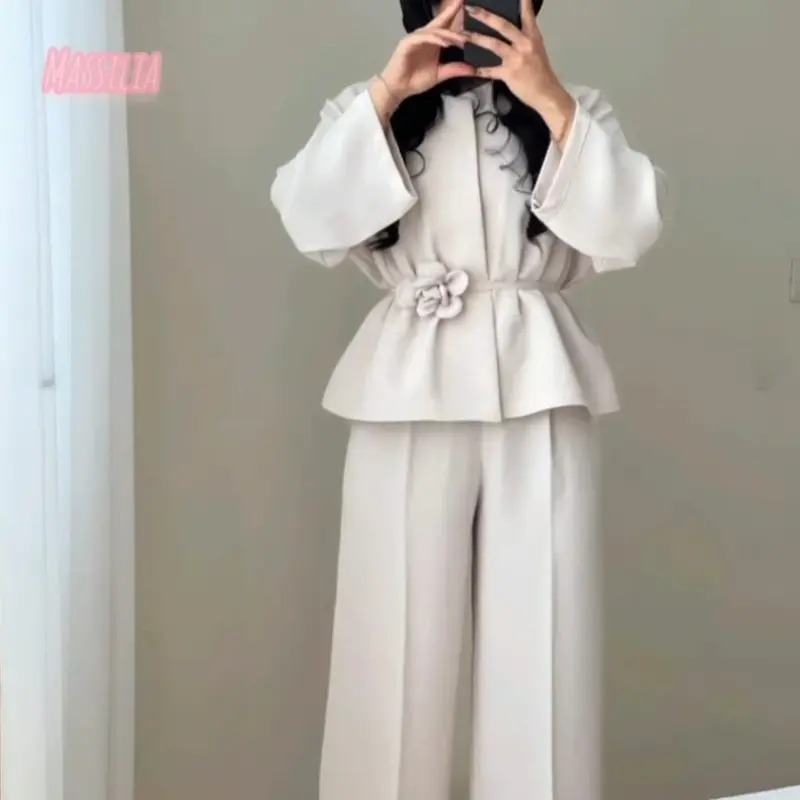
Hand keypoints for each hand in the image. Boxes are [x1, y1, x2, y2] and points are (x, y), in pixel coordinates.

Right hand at [380, 0, 475, 101]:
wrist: (398, 89)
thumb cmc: (415, 80)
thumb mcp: (439, 74)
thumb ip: (454, 70)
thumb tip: (472, 70)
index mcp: (433, 42)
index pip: (445, 26)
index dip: (454, 15)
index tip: (465, 5)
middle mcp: (424, 37)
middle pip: (439, 22)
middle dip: (451, 11)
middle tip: (462, 2)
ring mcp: (415, 39)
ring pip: (434, 31)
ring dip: (447, 34)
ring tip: (460, 39)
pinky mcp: (407, 43)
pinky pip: (422, 38)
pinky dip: (434, 39)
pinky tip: (444, 43)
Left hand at [464, 0, 575, 143]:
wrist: (546, 93)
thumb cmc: (540, 72)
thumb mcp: (536, 49)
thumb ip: (524, 37)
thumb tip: (512, 28)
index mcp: (532, 36)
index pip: (526, 14)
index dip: (521, 2)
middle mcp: (524, 44)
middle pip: (503, 26)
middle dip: (486, 16)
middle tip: (471, 9)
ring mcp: (516, 59)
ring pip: (494, 44)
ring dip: (477, 38)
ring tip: (463, 34)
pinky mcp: (509, 74)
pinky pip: (490, 71)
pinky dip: (478, 70)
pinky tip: (468, 68)